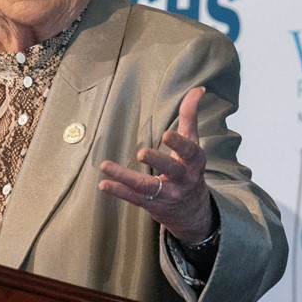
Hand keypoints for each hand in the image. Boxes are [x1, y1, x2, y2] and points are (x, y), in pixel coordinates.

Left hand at [98, 86, 214, 243]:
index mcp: (193, 162)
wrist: (194, 212)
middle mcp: (182, 179)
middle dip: (158, 161)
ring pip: (146, 187)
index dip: (179, 144)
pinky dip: (118, 191)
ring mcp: (166, 194)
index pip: (189, 151)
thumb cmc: (189, 170)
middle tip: (141, 152)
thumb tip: (198, 89)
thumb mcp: (193, 144)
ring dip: (125, 177)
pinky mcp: (151, 204)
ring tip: (105, 166)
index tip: (167, 135)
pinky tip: (103, 184)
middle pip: (172, 170)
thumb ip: (190, 117)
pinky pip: (133, 198)